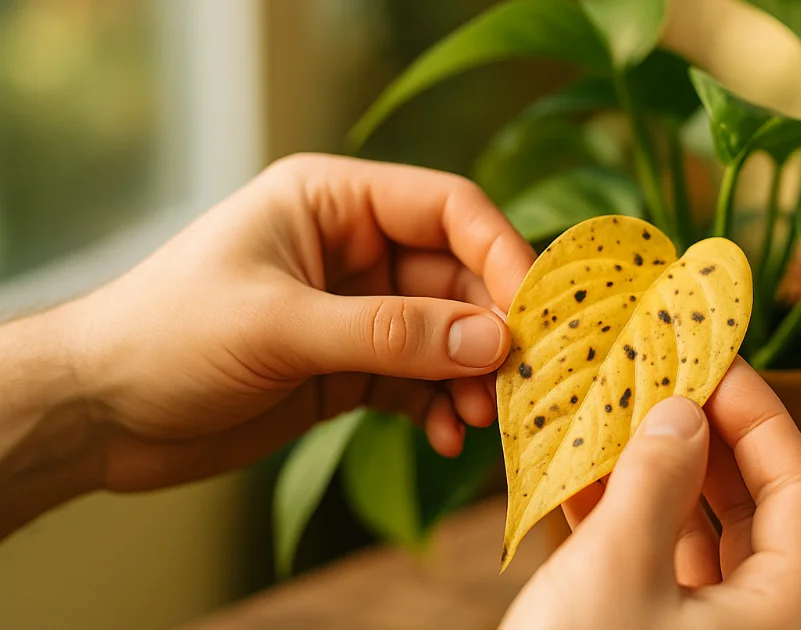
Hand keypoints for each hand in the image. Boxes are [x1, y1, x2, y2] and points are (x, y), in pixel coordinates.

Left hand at [3, 154, 533, 500]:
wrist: (99, 413)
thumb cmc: (166, 337)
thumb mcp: (281, 327)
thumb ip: (391, 332)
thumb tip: (494, 340)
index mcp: (333, 201)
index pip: (446, 208)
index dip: (500, 253)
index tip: (537, 309)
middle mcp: (351, 248)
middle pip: (457, 277)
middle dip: (491, 330)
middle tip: (523, 381)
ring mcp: (353, 309)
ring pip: (445, 334)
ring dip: (471, 376)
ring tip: (485, 419)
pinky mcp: (347, 365)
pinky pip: (418, 379)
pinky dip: (439, 406)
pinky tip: (446, 437)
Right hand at [500, 359, 800, 629]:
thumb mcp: (618, 569)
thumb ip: (656, 480)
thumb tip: (682, 410)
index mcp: (784, 608)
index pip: (799, 483)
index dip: (759, 412)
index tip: (711, 356)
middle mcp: (760, 620)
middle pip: (753, 504)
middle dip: (706, 436)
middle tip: (661, 375)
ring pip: (699, 532)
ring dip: (657, 472)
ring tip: (616, 414)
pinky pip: (655, 564)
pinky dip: (624, 516)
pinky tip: (580, 474)